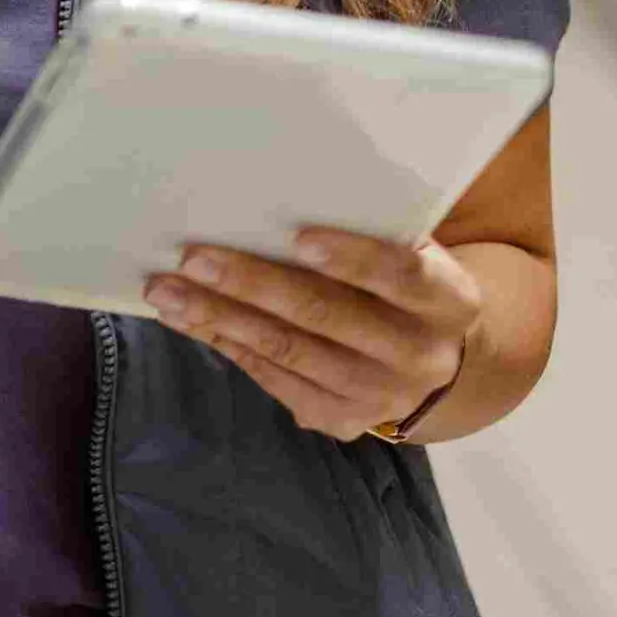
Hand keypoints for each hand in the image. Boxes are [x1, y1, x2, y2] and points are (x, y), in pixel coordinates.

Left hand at [145, 230, 479, 443]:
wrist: (440, 362)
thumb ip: (370, 231)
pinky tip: (189, 320)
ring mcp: (381, 396)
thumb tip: (274, 197)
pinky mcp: (342, 420)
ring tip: (167, 290)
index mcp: (449, 301)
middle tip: (193, 257)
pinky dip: (228, 345)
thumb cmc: (406, 285)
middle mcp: (421, 356)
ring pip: (289, 352)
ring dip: (220, 319)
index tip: (298, 237)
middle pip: (327, 316)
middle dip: (253, 284)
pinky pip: (275, 379)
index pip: (402, 275)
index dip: (353, 258)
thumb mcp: (413, 254)